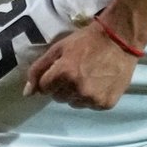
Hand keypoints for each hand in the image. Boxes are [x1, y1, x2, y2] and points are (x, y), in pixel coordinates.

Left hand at [23, 20, 138, 109]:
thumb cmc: (87, 40)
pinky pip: (89, 106)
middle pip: (58, 97)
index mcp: (64, 73)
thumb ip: (39, 69)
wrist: (119, 40)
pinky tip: (98, 82)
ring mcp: (93, 98)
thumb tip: (27, 93)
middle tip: (74, 70)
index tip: (60, 68)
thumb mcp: (59, 48)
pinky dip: (90, 97)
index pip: (44, 88)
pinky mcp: (106, 104)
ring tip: (87, 76)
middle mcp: (78, 89)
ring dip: (75, 93)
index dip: (50, 77)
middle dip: (61, 86)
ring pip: (73, 103)